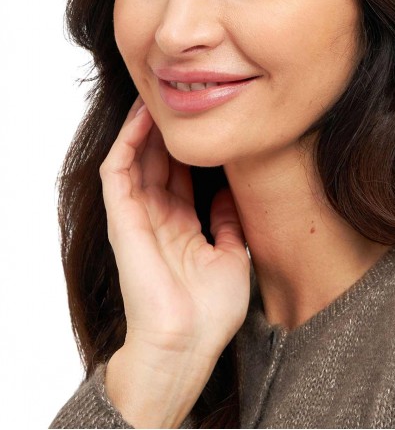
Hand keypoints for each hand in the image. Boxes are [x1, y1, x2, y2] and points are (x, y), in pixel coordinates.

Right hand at [99, 95, 250, 360]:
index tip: (206, 120)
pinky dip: (128, 141)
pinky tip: (142, 118)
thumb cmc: (210, 312)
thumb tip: (232, 194)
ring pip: (135, 159)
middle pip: (158, 161)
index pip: (182, 176)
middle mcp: (157, 218)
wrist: (186, 343)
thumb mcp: (232, 257)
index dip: (189, 147)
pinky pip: (118, 170)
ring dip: (144, 128)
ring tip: (157, 96)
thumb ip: (228, 222)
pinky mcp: (122, 217)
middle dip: (167, 130)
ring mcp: (137, 217)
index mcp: (182, 227)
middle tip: (179, 97)